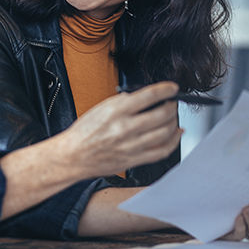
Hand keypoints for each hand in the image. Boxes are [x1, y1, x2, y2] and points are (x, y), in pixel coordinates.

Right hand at [55, 81, 181, 177]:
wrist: (73, 156)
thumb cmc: (84, 132)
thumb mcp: (101, 107)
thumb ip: (123, 102)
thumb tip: (144, 97)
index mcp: (116, 111)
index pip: (149, 96)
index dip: (166, 90)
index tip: (172, 88)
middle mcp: (125, 128)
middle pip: (162, 115)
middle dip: (172, 107)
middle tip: (172, 103)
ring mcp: (131, 146)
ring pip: (165, 133)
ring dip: (174, 122)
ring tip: (173, 117)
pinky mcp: (134, 160)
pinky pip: (161, 151)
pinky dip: (173, 142)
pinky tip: (175, 134)